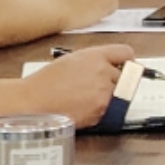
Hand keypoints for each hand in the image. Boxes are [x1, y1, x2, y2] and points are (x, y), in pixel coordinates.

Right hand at [20, 43, 135, 117]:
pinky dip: (100, 109)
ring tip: (86, 97)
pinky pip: (109, 109)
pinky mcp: (101, 111)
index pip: (126, 53)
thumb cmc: (47, 82)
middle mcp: (103, 73)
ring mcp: (104, 93)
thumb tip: (109, 64)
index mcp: (95, 56)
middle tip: (100, 86)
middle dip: (116, 81)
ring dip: (108, 96)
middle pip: (126, 76)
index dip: (128, 60)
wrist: (35, 102)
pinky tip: (82, 106)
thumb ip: (94, 60)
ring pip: (118, 94)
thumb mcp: (71, 59)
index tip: (129, 66)